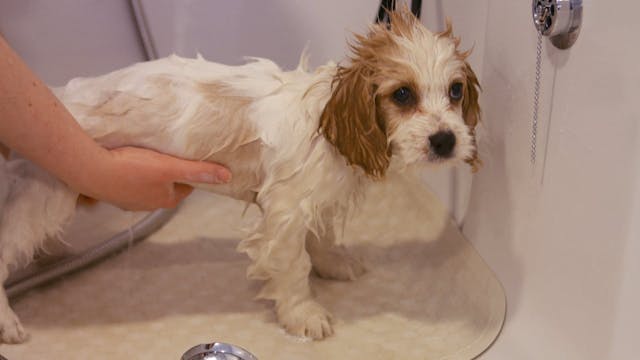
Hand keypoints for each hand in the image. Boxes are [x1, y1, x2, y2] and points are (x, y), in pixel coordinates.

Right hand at [76, 146, 230, 210]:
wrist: (90, 170)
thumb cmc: (131, 169)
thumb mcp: (170, 167)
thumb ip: (198, 170)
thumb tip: (227, 177)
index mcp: (165, 200)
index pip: (187, 187)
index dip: (191, 173)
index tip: (190, 159)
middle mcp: (147, 204)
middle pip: (166, 186)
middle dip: (170, 172)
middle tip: (170, 154)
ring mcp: (127, 200)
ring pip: (146, 184)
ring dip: (149, 172)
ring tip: (149, 155)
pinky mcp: (111, 191)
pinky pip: (127, 181)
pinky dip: (130, 172)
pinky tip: (126, 160)